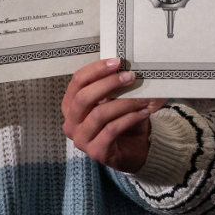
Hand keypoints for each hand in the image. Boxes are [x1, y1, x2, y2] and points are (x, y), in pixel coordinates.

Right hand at [61, 58, 164, 172]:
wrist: (133, 149)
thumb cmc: (120, 119)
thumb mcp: (114, 99)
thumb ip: (113, 85)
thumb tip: (125, 65)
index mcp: (70, 105)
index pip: (77, 81)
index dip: (96, 69)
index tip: (117, 62)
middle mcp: (70, 123)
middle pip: (83, 98)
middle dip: (108, 84)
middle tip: (130, 77)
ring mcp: (81, 140)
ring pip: (99, 114)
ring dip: (124, 103)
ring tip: (143, 98)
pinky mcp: (96, 152)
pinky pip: (112, 130)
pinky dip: (130, 118)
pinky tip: (144, 113)